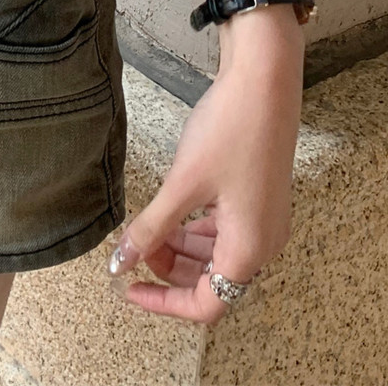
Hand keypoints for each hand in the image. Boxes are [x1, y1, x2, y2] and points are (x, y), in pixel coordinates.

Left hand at [106, 19, 303, 323]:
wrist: (265, 81)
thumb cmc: (230, 132)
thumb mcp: (183, 183)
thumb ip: (152, 227)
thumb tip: (121, 262)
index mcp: (249, 250)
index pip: (206, 304)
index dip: (165, 302)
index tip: (130, 288)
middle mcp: (264, 243)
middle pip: (213, 281)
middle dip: (171, 270)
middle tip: (135, 248)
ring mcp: (266, 220)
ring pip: (218, 255)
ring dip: (182, 249)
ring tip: (148, 228)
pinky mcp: (261, 196)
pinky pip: (227, 230)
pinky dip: (197, 228)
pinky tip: (174, 211)